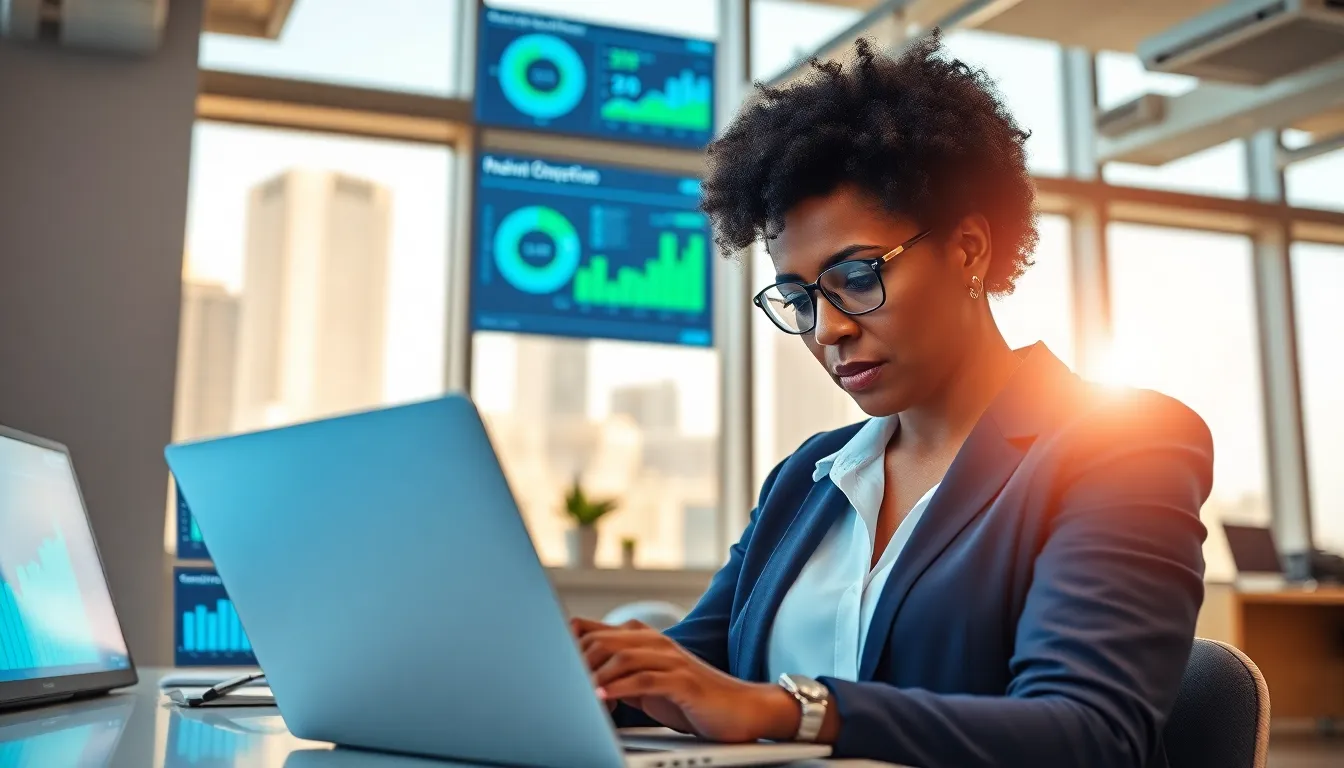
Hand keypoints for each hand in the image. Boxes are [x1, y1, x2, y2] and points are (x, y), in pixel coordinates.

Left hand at [570, 618, 800, 742]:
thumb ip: (618, 676)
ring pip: (620, 656)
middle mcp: (655, 642)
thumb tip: (579, 684)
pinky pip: (644, 680)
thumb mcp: (647, 684)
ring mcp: (671, 659)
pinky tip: (603, 700)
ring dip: (594, 677)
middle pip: (600, 639)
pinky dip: (618, 689)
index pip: (592, 630)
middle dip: (575, 664)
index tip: (545, 670)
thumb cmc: (691, 700)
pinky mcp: (683, 681)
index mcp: (642, 639)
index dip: (565, 647)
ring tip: (577, 696)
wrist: (741, 709)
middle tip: (559, 689)